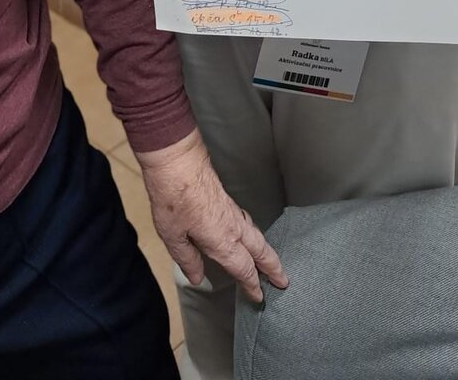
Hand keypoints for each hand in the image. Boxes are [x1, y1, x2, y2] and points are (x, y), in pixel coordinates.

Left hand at [136, 130, 286, 302]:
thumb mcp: (173, 236)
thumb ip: (188, 259)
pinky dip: (255, 234)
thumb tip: (198, 278)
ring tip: (270, 261)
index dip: (252, 285)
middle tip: (284, 281)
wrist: (178, 160)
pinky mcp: (228, 200)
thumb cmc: (173, 197)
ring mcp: (233, 211)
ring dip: (266, 251)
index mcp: (222, 241)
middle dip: (273, 268)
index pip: (244, 268)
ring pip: (257, 235)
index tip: (260, 298)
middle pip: (261, 251)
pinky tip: (249, 234)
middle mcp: (233, 227)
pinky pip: (248, 222)